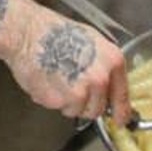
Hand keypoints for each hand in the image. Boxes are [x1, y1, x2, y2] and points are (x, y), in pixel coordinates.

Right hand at [5, 0, 129, 123]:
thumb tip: (108, 86)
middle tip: (72, 87)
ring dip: (66, 102)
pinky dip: (51, 99)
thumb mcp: (92, 41)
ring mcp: (80, 91)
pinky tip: (47, 80)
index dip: (120, 112)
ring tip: (57, 79)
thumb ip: (104, 67)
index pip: (122, 97)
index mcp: (112, 61)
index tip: (118, 119)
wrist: (29, 32)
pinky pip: (58, 107)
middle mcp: (100, 78)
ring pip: (76, 111)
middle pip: (97, 109)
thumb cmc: (56, 31)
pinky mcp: (60, 100)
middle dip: (85, 103)